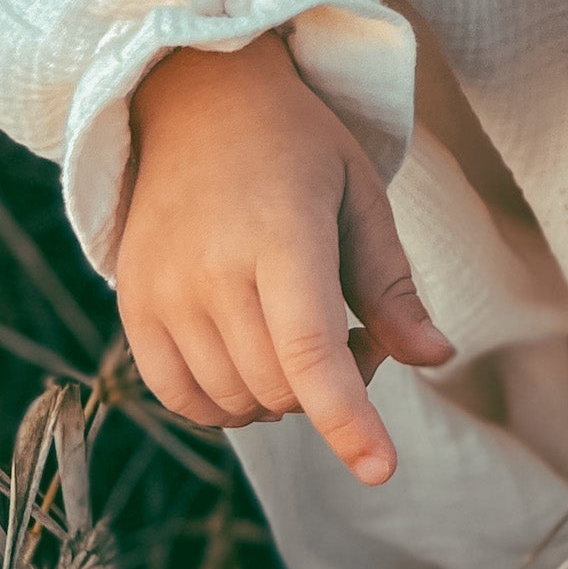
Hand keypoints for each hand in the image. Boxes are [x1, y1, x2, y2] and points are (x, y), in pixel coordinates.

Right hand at [116, 35, 452, 484]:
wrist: (193, 99)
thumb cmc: (295, 146)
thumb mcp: (360, 196)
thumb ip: (391, 284)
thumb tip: (435, 358)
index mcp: (281, 234)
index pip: (311, 352)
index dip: (348, 420)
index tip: (380, 470)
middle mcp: (211, 269)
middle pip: (281, 387)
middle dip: (335, 388)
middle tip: (357, 331)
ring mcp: (163, 291)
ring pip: (236, 402)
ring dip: (282, 396)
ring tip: (298, 329)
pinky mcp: (133, 307)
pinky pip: (182, 399)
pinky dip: (227, 403)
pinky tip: (252, 357)